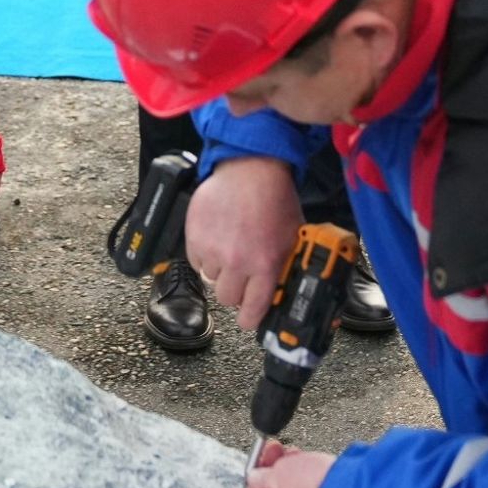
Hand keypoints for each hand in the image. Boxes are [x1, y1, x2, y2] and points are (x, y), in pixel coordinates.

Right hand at [185, 155, 302, 331]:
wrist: (251, 169)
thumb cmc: (275, 200)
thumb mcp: (293, 238)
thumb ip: (284, 268)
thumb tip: (281, 292)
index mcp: (265, 266)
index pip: (252, 312)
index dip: (250, 318)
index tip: (248, 318)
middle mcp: (237, 262)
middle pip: (227, 299)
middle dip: (235, 289)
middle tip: (241, 274)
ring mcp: (213, 249)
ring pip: (210, 279)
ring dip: (219, 269)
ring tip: (230, 246)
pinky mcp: (194, 236)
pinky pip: (195, 260)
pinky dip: (204, 253)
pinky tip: (217, 237)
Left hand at [243, 441, 332, 487]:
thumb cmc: (314, 486)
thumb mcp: (279, 472)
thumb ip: (261, 475)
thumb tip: (254, 478)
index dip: (256, 473)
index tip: (263, 456)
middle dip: (276, 470)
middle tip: (280, 451)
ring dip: (293, 474)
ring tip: (300, 456)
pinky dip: (310, 484)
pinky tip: (313, 468)